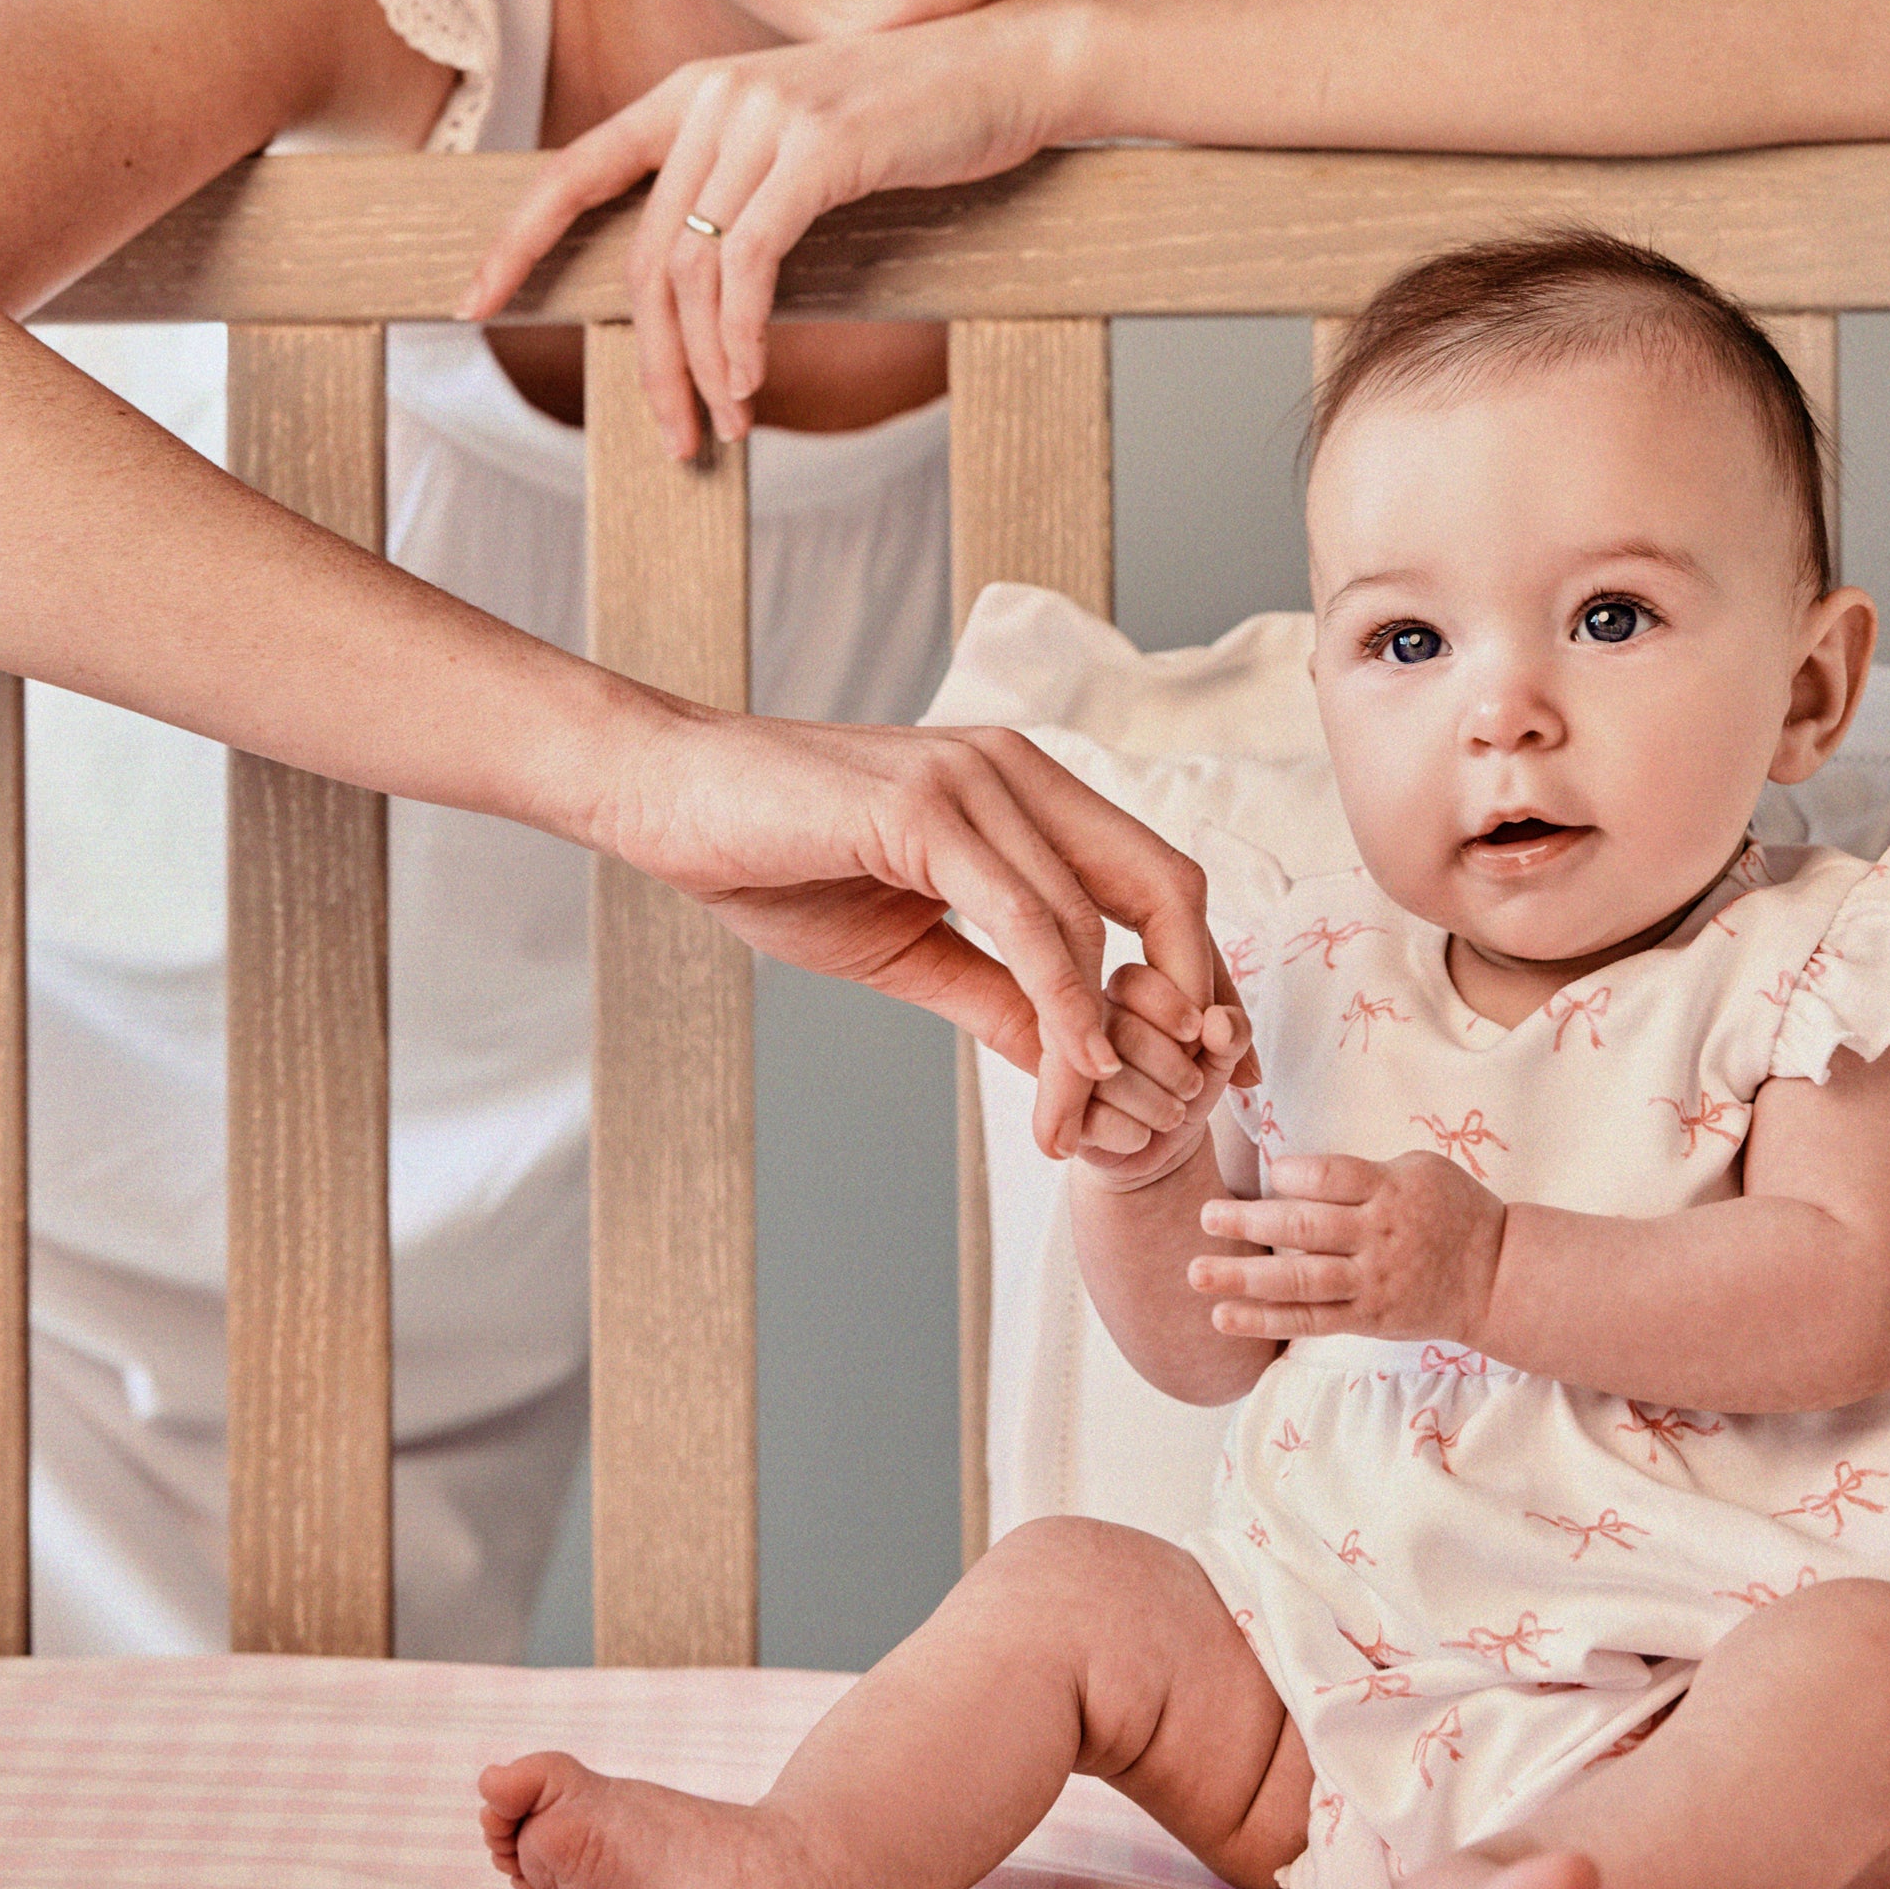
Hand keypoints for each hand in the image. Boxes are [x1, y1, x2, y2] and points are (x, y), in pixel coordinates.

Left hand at [455, 2, 1068, 455]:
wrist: (1013, 69)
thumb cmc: (919, 119)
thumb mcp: (806, 142)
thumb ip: (741, 183)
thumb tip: (697, 282)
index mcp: (695, 93)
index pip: (574, 169)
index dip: (515, 240)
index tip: (473, 302)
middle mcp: (715, 96)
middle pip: (644, 255)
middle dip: (652, 361)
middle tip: (672, 436)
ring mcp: (764, 118)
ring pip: (692, 270)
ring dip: (704, 367)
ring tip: (726, 426)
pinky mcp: (818, 150)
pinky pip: (749, 266)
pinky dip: (742, 337)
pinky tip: (753, 381)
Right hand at [593, 703, 1231, 1157]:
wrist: (667, 799)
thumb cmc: (776, 860)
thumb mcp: (909, 946)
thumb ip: (999, 992)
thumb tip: (1076, 1062)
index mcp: (1026, 791)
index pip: (1157, 878)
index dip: (1202, 970)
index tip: (1222, 1062)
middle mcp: (1018, 771)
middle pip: (1165, 884)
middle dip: (1194, 996)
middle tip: (1198, 1095)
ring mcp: (974, 780)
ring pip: (1090, 919)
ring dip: (1103, 1035)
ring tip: (1091, 1117)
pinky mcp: (924, 808)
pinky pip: (1024, 919)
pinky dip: (1062, 997)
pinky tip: (1074, 1060)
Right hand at [1071, 963, 1253, 1188]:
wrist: (1162, 1144)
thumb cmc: (1187, 1086)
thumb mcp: (1221, 1056)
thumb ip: (1233, 1032)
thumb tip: (1219, 1022)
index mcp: (1122, 993)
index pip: (1135, 983)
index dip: (1172, 1012)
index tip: (1196, 1035)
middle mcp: (1086, 1025)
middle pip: (1125, 1034)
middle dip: (1174, 1070)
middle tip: (1192, 1088)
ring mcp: (1067, 1068)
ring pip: (1109, 1080)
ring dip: (1159, 1108)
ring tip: (1173, 1115)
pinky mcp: (1058, 1115)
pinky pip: (1096, 1122)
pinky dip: (1133, 1136)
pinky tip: (1141, 1136)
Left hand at [1190, 1149, 1506, 1344]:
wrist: (1496, 1275)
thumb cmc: (1454, 1211)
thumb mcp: (1420, 1169)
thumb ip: (1364, 1171)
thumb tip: (1298, 1171)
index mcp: (1389, 1190)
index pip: (1329, 1177)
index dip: (1291, 1174)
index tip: (1269, 1174)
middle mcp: (1376, 1237)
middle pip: (1302, 1228)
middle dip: (1247, 1222)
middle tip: (1204, 1216)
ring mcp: (1370, 1282)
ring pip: (1298, 1281)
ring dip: (1242, 1278)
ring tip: (1197, 1273)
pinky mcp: (1366, 1318)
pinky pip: (1308, 1320)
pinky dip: (1263, 1321)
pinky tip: (1223, 1316)